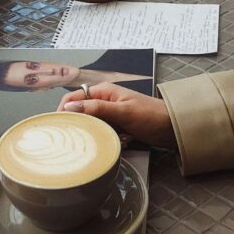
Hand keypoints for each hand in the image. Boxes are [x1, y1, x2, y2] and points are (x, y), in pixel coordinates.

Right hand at [57, 82, 176, 150]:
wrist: (173, 128)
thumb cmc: (151, 115)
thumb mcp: (123, 111)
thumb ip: (97, 109)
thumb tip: (70, 108)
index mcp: (103, 91)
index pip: (73, 98)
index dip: (64, 110)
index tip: (59, 126)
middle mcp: (104, 101)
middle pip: (82, 114)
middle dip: (84, 126)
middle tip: (86, 138)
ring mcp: (111, 114)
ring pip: (93, 126)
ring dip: (100, 134)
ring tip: (113, 137)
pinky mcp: (118, 126)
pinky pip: (105, 133)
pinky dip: (111, 139)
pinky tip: (123, 141)